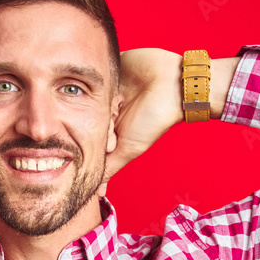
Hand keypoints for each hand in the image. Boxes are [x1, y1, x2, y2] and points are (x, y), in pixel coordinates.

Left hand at [101, 49, 183, 194]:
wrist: (174, 85)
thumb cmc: (154, 119)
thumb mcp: (130, 148)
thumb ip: (110, 167)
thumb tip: (97, 192)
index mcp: (107, 126)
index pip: (87, 133)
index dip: (101, 136)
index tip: (116, 136)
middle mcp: (103, 108)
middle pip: (85, 114)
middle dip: (104, 118)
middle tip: (120, 115)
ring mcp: (105, 88)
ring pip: (89, 94)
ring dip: (106, 100)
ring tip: (123, 99)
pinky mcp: (107, 68)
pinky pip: (94, 73)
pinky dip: (105, 81)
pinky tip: (120, 86)